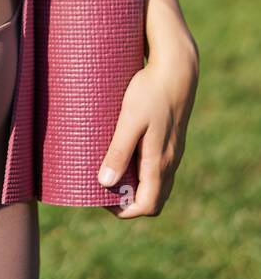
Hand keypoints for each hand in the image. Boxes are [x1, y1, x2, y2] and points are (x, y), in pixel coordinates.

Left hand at [97, 36, 198, 216]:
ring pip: (157, 183)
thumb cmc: (150, 91)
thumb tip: (105, 183)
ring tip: (111, 169)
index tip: (101, 197)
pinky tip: (126, 152)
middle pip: (153, 199)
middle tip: (103, 185)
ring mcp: (173, 151)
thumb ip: (119, 152)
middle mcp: (170, 161)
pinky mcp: (172, 139)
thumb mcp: (130, 120)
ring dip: (135, 185)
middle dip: (128, 201)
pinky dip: (142, 170)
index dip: (124, 210)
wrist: (177, 68)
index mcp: (160, 162)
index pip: (147, 206)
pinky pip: (158, 166)